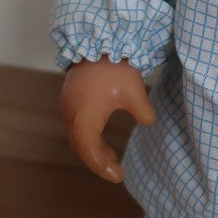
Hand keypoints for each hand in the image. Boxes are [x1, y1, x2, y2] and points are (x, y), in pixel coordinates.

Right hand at [60, 56, 155, 182]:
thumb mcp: (134, 91)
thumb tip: (149, 122)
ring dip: (93, 152)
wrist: (96, 41)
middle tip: (117, 173)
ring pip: (78, 139)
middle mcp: (71, 115)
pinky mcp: (70, 102)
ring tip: (112, 161)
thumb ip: (143, 111)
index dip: (102, 167)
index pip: (89, 150)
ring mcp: (68, 108)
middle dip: (98, 163)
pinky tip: (104, 145)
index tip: (118, 176)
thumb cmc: (114, 67)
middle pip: (81, 148)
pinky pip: (77, 128)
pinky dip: (89, 140)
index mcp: (85, 115)